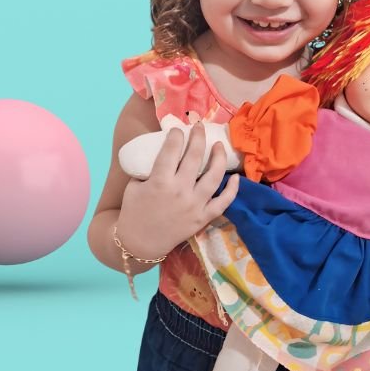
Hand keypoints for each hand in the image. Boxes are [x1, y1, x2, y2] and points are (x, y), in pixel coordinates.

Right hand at [116, 123, 239, 259]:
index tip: (178, 129)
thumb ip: (148, 169)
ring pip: (213, 176)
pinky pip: (223, 203)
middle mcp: (180, 191)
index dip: (176, 135)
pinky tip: (235, 177)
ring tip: (218, 146)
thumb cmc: (133, 212)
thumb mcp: (134, 186)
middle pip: (194, 157)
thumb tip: (162, 151)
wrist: (139, 243)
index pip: (171, 150)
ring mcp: (194, 205)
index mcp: (159, 181)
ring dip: (218, 157)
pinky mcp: (202, 218)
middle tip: (199, 127)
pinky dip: (232, 190)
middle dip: (198, 137)